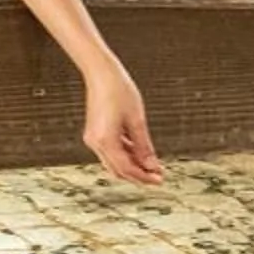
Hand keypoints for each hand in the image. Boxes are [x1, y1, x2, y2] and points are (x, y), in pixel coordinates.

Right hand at [82, 61, 165, 185]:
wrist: (101, 73)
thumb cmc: (119, 90)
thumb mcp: (137, 120)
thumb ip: (144, 146)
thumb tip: (152, 166)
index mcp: (105, 141)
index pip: (127, 169)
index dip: (144, 177)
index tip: (159, 180)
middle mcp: (96, 143)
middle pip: (118, 169)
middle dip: (138, 175)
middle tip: (156, 177)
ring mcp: (93, 138)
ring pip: (114, 162)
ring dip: (132, 165)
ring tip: (151, 164)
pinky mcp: (94, 133)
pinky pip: (110, 151)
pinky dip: (124, 154)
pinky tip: (138, 152)